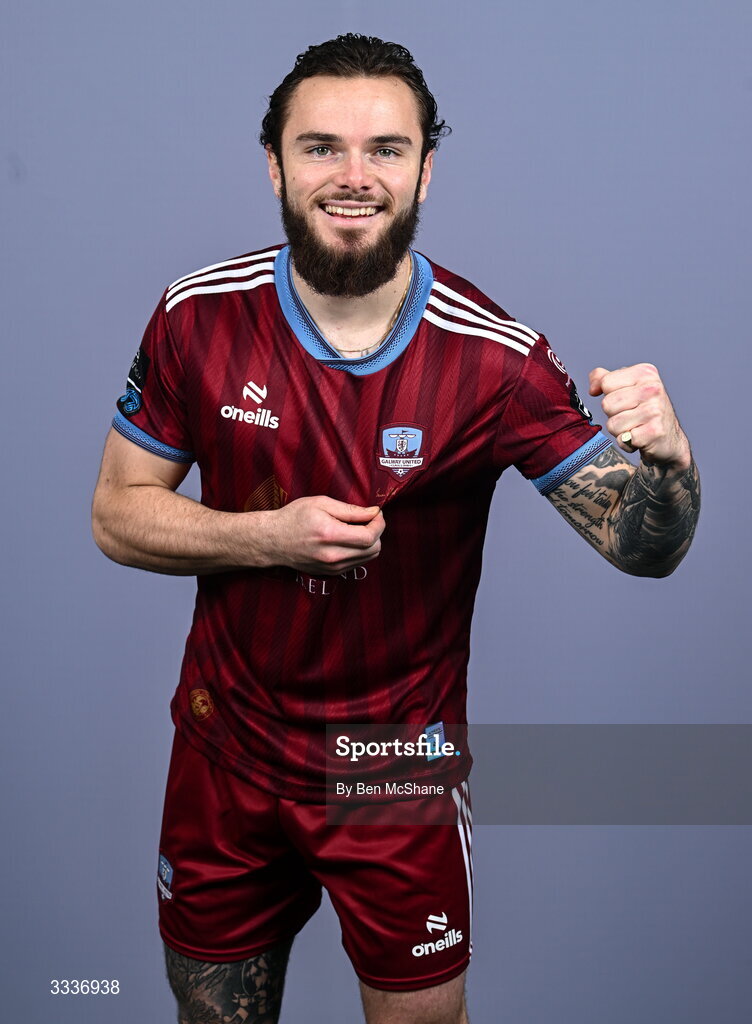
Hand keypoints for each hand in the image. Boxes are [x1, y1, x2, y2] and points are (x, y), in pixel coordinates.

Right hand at [260, 496, 384, 574]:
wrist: (273, 541)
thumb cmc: (294, 517)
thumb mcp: (321, 503)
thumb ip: (350, 510)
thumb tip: (374, 512)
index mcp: (330, 535)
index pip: (370, 537)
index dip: (379, 524)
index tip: (376, 513)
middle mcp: (333, 556)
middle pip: (374, 549)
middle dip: (377, 532)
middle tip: (367, 519)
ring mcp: (332, 567)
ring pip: (368, 558)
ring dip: (370, 542)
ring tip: (357, 528)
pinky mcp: (331, 573)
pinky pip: (357, 563)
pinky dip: (360, 551)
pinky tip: (349, 539)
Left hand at [589, 363, 690, 468]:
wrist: (669, 439)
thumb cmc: (645, 411)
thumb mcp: (627, 387)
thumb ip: (604, 379)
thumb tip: (593, 388)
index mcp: (645, 373)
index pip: (606, 382)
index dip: (609, 395)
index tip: (625, 400)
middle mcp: (653, 389)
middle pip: (607, 404)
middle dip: (613, 414)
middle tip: (631, 416)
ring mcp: (655, 410)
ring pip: (612, 423)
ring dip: (619, 430)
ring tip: (635, 427)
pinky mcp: (654, 431)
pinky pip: (622, 439)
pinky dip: (626, 443)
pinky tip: (639, 438)